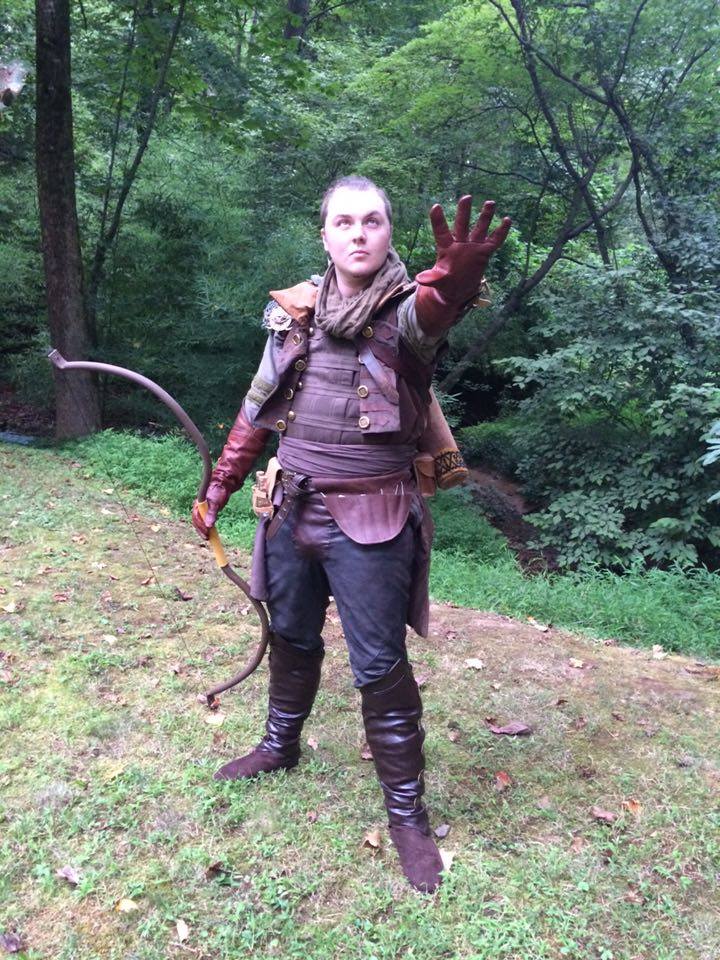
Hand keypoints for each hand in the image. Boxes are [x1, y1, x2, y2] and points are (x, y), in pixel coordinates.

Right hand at [191, 483, 229, 539]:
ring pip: (199, 521)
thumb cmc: (219, 492)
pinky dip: (205, 526)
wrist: (223, 484)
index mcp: (198, 505)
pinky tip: (209, 531)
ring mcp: (202, 509)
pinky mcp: (206, 510)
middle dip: (201, 530)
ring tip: (208, 537)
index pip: (196, 518)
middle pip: (196, 521)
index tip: (207, 533)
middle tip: (207, 538)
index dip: (201, 526)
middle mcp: (198, 507)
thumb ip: (212, 514)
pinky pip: (203, 520)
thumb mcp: (216, 503)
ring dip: (202, 530)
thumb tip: (209, 525)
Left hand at [415, 196, 510, 335]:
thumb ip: (432, 278)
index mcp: (446, 248)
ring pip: (479, 228)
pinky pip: (494, 240)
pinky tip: (507, 220)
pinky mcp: (484, 252)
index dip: (438, 220)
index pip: (441, 231)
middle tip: (466, 197)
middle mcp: (460, 243)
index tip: (436, 207)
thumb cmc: (446, 283)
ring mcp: (473, 246)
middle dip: (464, 211)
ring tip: (490, 203)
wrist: (459, 289)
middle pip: (462, 224)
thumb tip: (420, 279)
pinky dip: (501, 232)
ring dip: (485, 216)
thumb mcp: (439, 281)